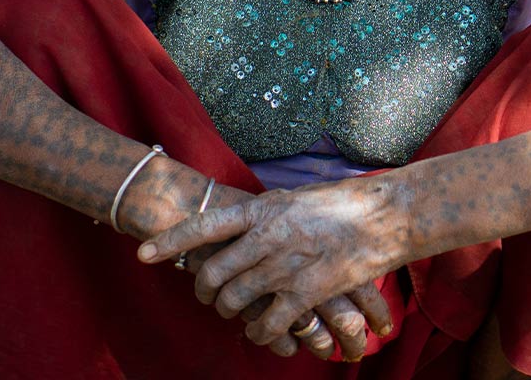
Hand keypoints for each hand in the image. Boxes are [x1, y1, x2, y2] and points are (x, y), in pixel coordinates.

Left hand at [139, 177, 406, 353]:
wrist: (386, 216)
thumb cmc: (342, 203)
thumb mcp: (294, 197)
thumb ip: (264, 213)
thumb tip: (239, 221)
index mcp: (262, 208)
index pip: (205, 225)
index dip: (171, 241)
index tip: (144, 255)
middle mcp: (268, 235)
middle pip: (214, 272)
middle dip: (205, 291)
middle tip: (209, 296)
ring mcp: (286, 265)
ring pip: (236, 300)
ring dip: (231, 313)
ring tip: (236, 314)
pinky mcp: (307, 292)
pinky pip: (268, 323)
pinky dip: (260, 333)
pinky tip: (264, 331)